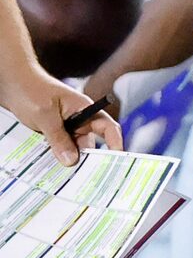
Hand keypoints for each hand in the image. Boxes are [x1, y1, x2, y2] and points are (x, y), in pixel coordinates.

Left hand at [3, 69, 120, 166]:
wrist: (10, 82)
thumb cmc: (30, 89)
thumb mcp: (45, 115)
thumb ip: (58, 138)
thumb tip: (71, 160)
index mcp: (85, 109)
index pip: (108, 127)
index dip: (115, 143)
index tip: (116, 159)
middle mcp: (78, 118)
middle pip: (88, 143)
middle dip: (85, 158)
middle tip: (79, 175)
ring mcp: (65, 125)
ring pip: (71, 147)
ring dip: (65, 156)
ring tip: (59, 170)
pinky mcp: (52, 130)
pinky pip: (57, 146)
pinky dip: (54, 153)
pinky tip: (47, 161)